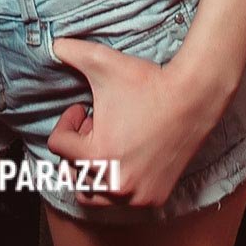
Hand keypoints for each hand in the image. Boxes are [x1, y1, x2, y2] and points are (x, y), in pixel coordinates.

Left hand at [48, 37, 221, 210]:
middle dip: (77, 149)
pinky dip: (118, 182)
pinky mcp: (153, 198)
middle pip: (72, 174)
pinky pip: (122, 200)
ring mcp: (135, 195)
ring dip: (92, 171)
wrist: (192, 99)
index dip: (67, 122)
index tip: (84, 109)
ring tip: (107, 143)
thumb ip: (71, 51)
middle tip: (94, 127)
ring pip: (95, 195)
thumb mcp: (102, 62)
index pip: (57, 146)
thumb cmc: (147, 83)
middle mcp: (115, 183)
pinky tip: (129, 153)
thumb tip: (53, 44)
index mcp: (97, 155)